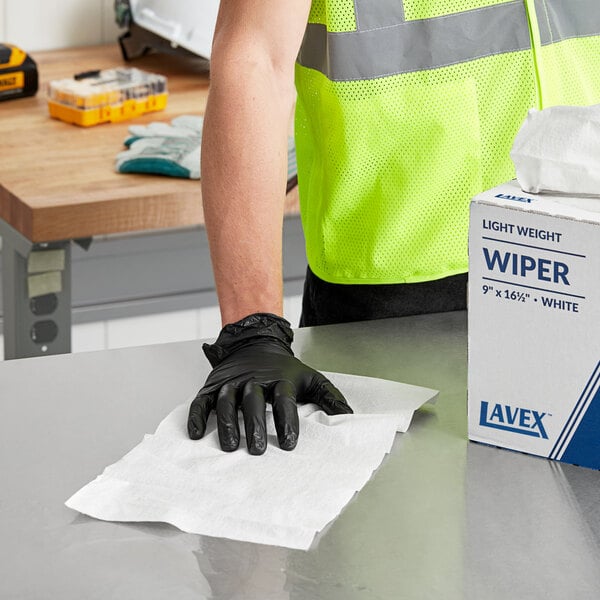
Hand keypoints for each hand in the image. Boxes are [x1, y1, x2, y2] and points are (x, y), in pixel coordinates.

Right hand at [187, 313, 352, 454]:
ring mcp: (232, 383)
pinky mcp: (213, 386)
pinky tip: (196, 434)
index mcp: (279, 380)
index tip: (289, 443)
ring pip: (226, 401)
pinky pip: (201, 401)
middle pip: (253, 402)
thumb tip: (349, 419)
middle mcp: (254, 380)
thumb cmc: (284, 369)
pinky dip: (196, 416)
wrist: (255, 343)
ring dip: (226, 424)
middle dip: (254, 425)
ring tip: (230, 447)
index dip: (286, 421)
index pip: (284, 400)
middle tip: (257, 449)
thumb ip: (330, 399)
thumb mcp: (311, 378)